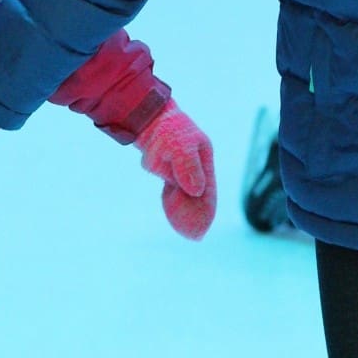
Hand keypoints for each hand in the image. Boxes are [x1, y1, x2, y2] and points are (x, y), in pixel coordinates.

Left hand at [135, 100, 216, 239]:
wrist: (148, 122)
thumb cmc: (168, 131)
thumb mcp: (180, 146)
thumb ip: (188, 166)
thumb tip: (196, 190)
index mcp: (204, 161)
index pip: (209, 191)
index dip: (207, 210)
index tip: (203, 226)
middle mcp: (195, 169)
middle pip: (199, 198)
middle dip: (196, 215)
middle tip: (194, 235)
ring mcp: (181, 172)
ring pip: (185, 197)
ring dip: (182, 209)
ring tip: (184, 225)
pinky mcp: (168, 173)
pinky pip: (172, 193)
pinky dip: (171, 200)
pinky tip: (169, 200)